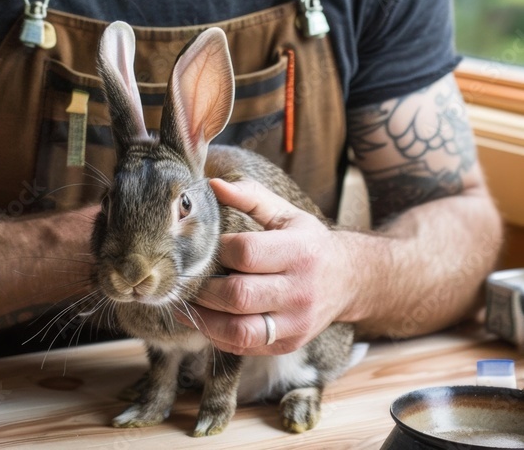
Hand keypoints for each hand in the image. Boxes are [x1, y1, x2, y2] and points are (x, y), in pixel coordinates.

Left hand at [178, 178, 352, 355]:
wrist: (346, 279)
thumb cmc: (307, 241)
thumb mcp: (285, 213)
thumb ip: (249, 196)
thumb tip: (213, 185)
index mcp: (299, 251)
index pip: (247, 253)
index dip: (217, 250)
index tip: (204, 246)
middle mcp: (300, 290)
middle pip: (238, 294)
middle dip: (203, 287)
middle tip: (185, 277)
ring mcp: (295, 322)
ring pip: (239, 330)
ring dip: (204, 318)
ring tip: (186, 302)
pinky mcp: (288, 344)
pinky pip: (244, 346)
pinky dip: (217, 334)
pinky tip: (204, 318)